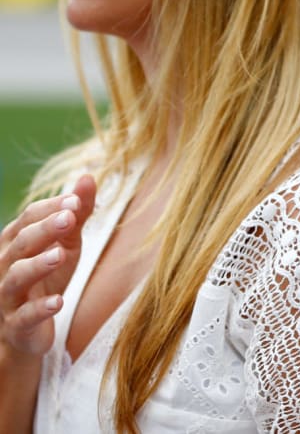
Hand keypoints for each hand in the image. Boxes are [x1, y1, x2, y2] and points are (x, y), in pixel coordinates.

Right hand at [0, 175, 96, 359]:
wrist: (29, 329)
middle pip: (19, 244)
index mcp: (15, 243)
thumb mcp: (66, 243)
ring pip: (15, 278)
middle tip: (68, 218)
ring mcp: (8, 297)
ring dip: (37, 265)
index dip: (49, 209)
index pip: (27, 219)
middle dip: (43, 230)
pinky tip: (59, 301)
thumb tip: (87, 176)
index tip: (75, 200)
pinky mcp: (17, 326)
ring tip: (60, 255)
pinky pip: (24, 317)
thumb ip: (77, 213)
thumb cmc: (47, 278)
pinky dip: (40, 309)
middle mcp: (5, 267)